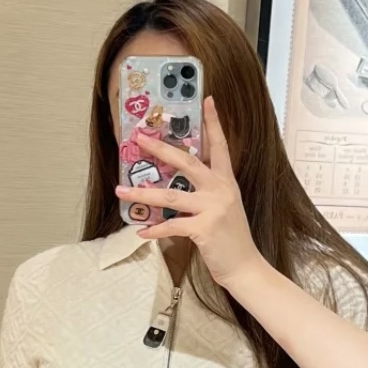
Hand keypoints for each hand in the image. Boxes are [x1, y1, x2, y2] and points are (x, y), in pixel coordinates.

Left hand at [116, 98, 263, 290]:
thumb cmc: (231, 239)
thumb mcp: (224, 208)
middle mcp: (220, 190)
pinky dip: (154, 230)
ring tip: (121, 190)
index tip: (207, 100)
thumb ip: (207, 192)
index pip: (220, 146)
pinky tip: (141, 232)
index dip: (214, 123)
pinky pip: (171, 226)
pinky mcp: (204, 229)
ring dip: (143, 193)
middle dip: (160, 149)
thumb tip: (179, 184)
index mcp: (226, 182)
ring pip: (170, 196)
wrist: (245, 267)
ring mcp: (213, 209)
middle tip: (139, 139)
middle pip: (187, 162)